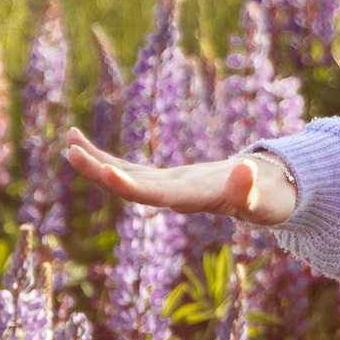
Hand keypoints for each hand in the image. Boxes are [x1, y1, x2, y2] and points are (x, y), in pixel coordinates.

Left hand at [64, 128, 298, 225]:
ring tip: (70, 140)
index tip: (108, 175)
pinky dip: (105, 156)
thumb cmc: (269, 199)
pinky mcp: (164, 178)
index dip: (131, 186)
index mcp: (192, 200)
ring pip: (122, 175)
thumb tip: (246, 169)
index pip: (156, 196)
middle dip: (101, 171)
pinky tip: (80, 142)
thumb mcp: (264, 195)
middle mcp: (172, 196)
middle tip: (72, 153)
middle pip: (130, 186)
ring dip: (95, 162)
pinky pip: (127, 167)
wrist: (268, 199)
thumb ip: (252, 188)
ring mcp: (165, 187)